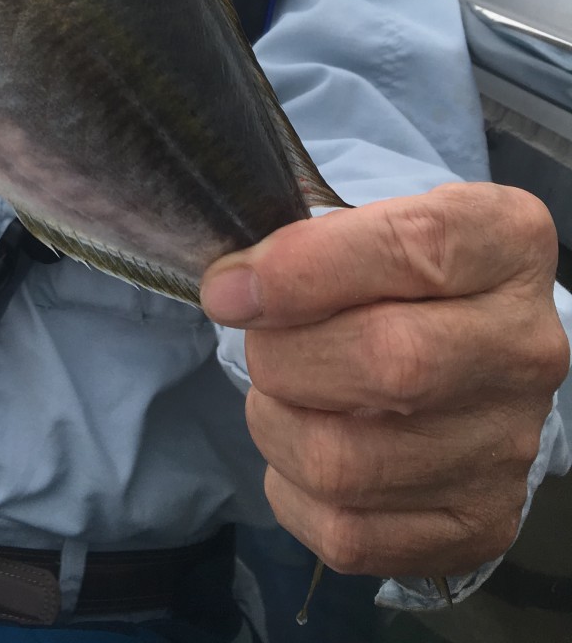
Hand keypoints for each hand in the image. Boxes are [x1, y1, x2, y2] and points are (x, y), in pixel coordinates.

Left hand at [200, 182, 568, 577]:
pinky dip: (293, 492)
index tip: (231, 290)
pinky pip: (347, 533)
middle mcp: (526, 347)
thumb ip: (309, 242)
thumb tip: (234, 292)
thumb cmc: (401, 279)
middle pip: (388, 362)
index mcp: (506, 245)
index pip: (413, 247)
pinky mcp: (479, 525)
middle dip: (283, 355)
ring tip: (282, 396)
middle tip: (260, 345)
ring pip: (346, 461)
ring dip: (276, 425)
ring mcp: (509, 446)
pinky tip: (304, 452)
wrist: (471, 360)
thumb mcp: (373, 223)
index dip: (304, 270)